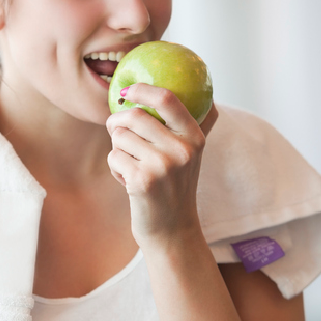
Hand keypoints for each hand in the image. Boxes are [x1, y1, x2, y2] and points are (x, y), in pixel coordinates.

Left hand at [106, 83, 218, 244]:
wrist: (172, 230)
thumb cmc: (175, 187)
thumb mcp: (192, 155)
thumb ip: (194, 125)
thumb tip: (206, 94)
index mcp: (194, 138)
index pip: (168, 99)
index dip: (143, 90)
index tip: (127, 92)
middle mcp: (182, 150)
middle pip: (134, 116)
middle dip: (117, 122)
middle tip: (116, 131)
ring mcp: (162, 166)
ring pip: (120, 136)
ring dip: (118, 149)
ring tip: (131, 165)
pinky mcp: (142, 181)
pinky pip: (114, 157)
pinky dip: (115, 168)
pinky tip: (129, 181)